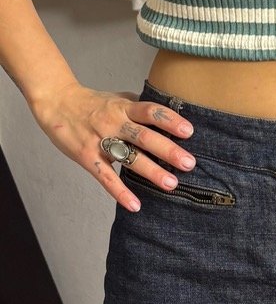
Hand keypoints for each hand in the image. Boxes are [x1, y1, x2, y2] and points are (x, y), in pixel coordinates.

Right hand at [31, 82, 196, 211]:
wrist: (57, 103)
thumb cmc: (93, 103)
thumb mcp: (118, 98)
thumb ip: (140, 107)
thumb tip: (170, 114)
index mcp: (124, 107)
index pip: (150, 111)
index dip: (170, 120)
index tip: (189, 131)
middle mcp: (114, 122)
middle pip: (144, 136)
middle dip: (168, 150)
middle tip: (189, 163)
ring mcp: (100, 140)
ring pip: (128, 157)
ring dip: (151, 172)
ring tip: (171, 184)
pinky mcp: (87, 157)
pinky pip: (105, 177)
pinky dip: (120, 192)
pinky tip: (135, 205)